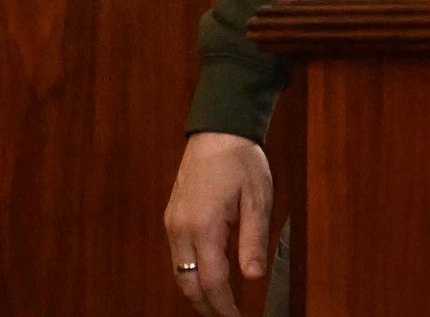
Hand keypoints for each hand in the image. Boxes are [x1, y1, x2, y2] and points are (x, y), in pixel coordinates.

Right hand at [163, 131, 272, 316]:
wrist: (217, 129)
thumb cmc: (240, 160)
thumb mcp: (257, 199)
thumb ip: (254, 240)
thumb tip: (253, 277)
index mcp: (203, 225)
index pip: (211, 281)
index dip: (225, 307)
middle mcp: (181, 227)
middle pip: (188, 283)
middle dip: (207, 307)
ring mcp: (173, 222)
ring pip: (179, 272)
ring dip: (196, 292)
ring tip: (219, 304)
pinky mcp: (172, 216)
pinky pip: (178, 256)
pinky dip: (190, 274)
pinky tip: (207, 277)